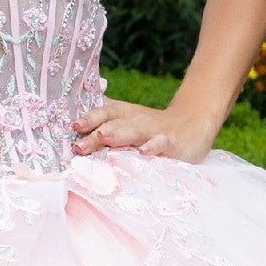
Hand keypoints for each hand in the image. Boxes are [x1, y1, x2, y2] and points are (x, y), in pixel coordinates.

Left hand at [72, 98, 219, 163]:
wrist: (192, 124)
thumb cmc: (150, 126)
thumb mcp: (127, 119)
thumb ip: (103, 117)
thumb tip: (74, 118)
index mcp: (122, 114)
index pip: (102, 113)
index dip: (87, 118)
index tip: (73, 126)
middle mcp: (134, 119)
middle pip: (112, 123)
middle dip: (94, 130)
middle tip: (79, 143)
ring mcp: (152, 130)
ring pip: (133, 130)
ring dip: (118, 134)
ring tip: (103, 137)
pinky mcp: (170, 141)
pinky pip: (160, 143)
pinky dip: (152, 147)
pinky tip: (143, 152)